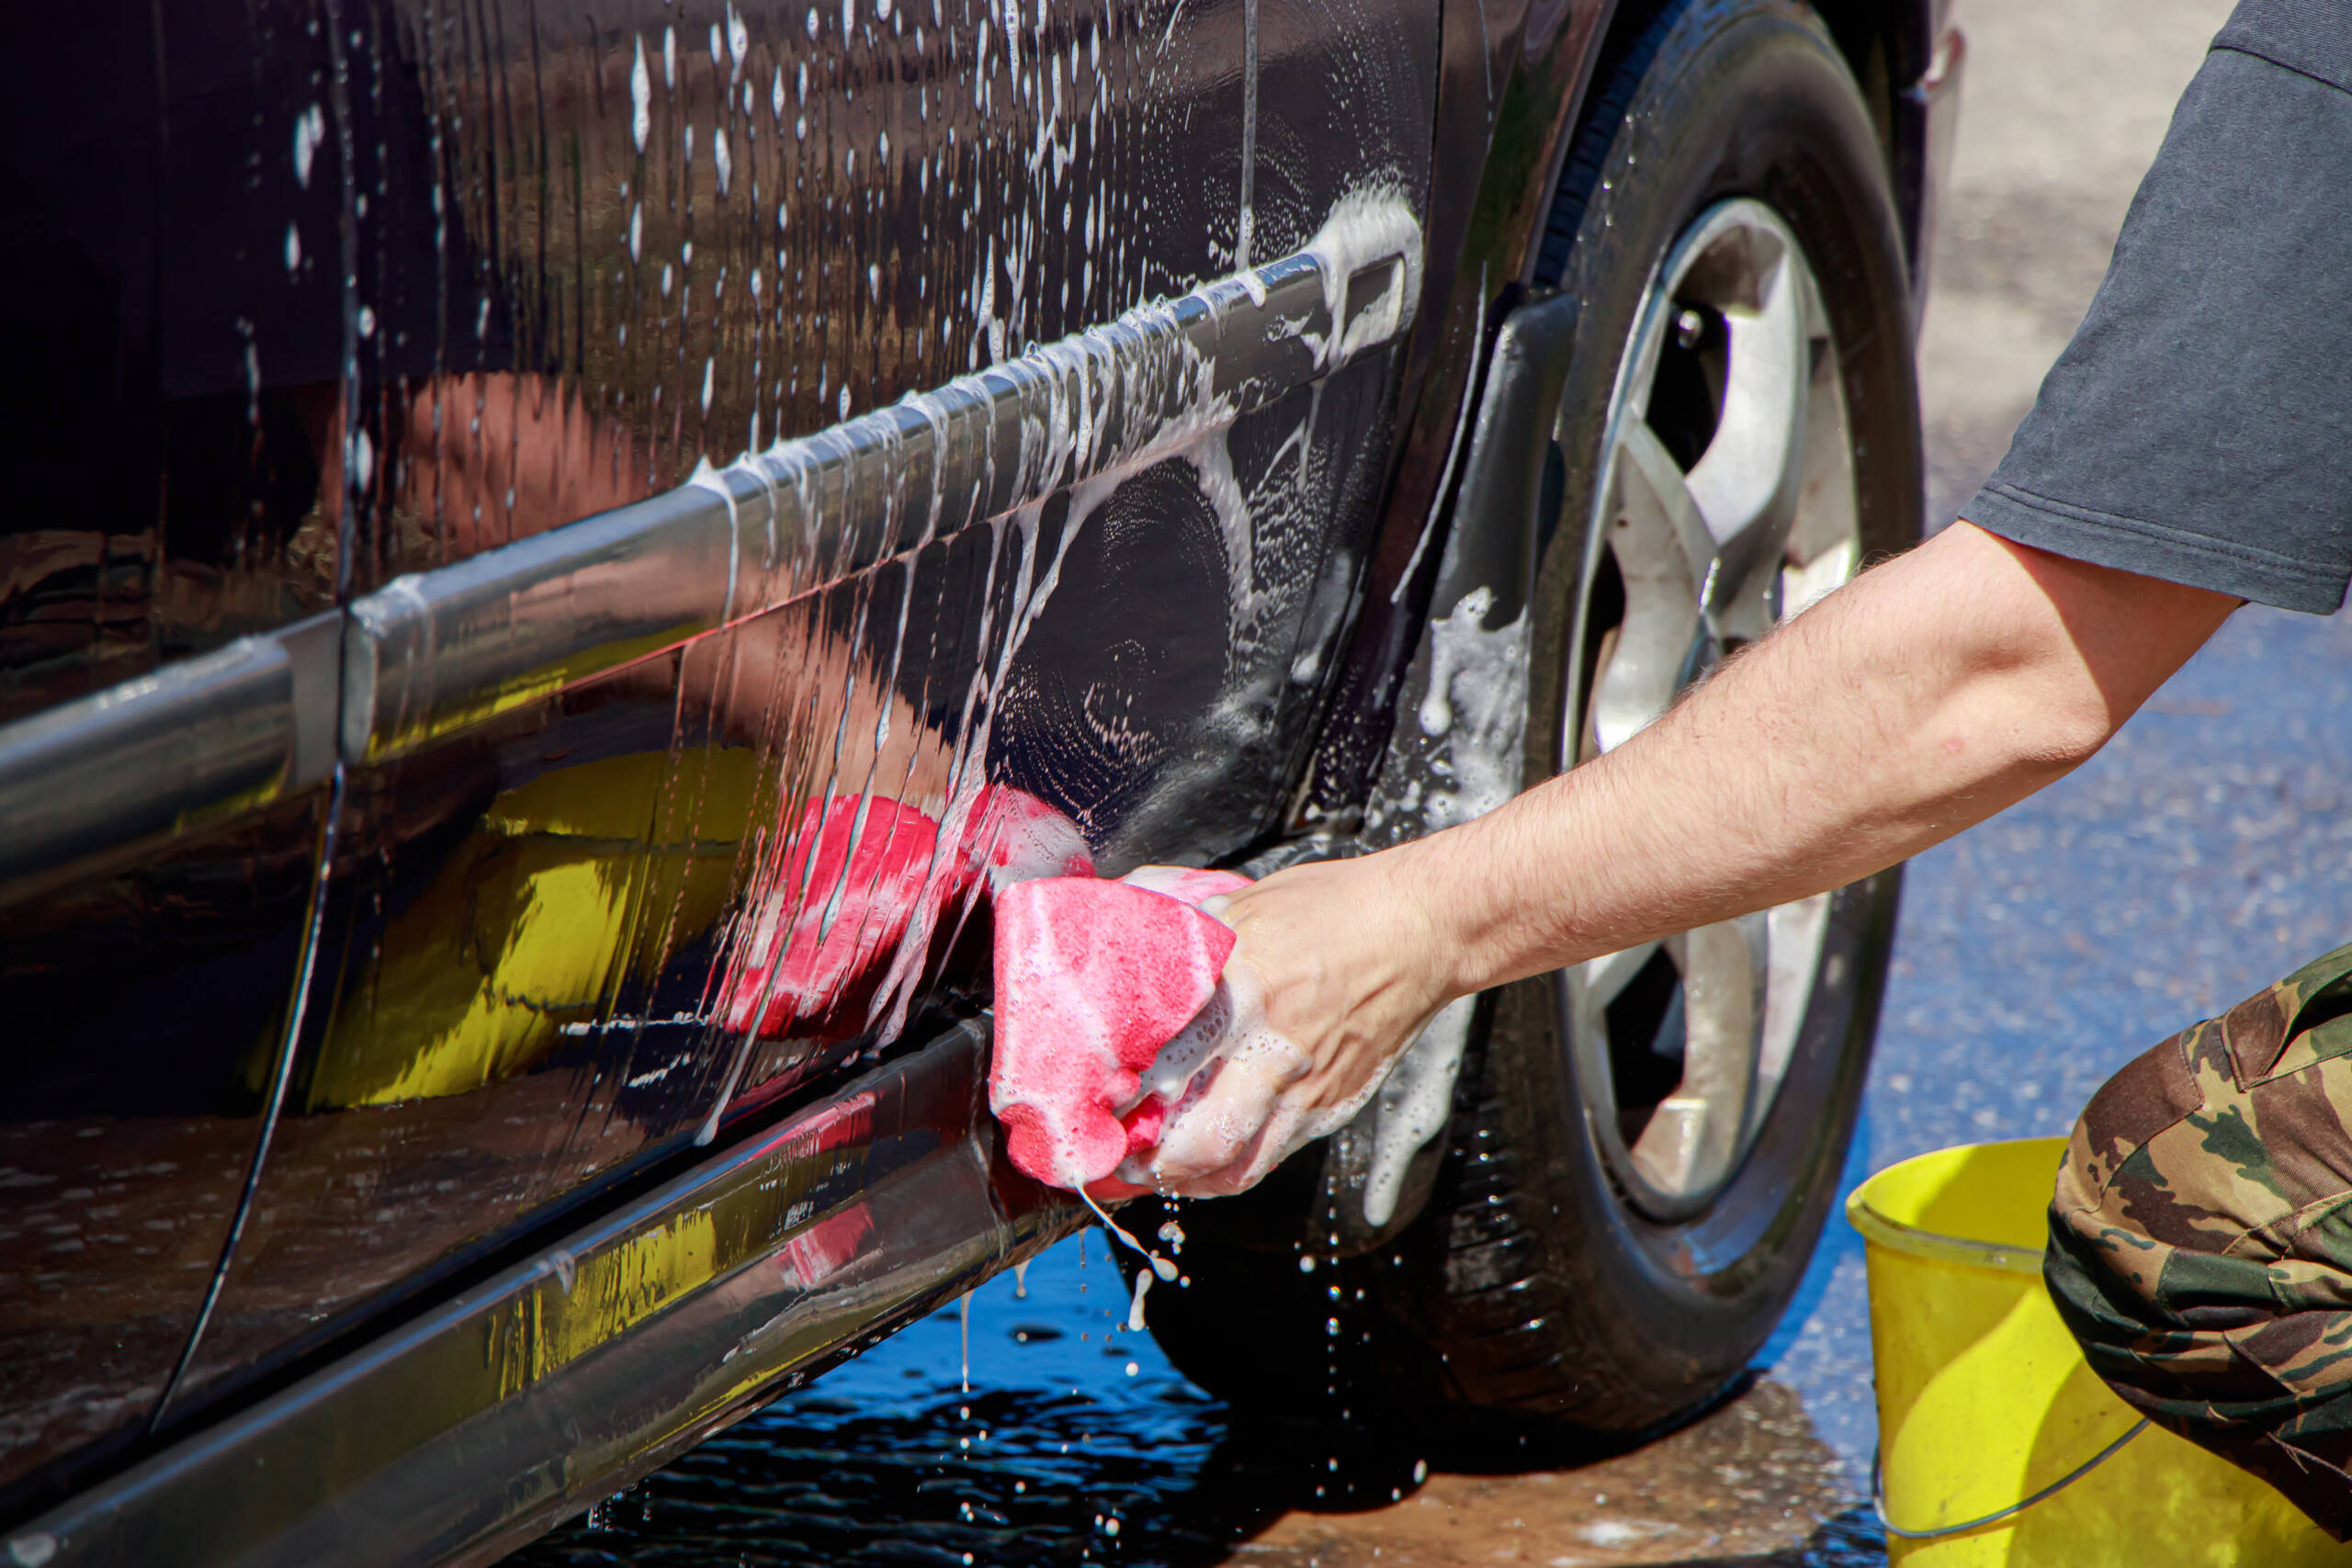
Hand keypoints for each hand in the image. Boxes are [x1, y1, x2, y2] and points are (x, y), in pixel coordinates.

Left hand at [1129, 845, 1456, 1197]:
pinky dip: (1229, 1172)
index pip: (1166, 1064)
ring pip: (1235, 1166)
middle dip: (1147, 1164)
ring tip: (1150, 1173)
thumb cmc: (1335, 909)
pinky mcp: (1331, 1105)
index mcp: (1242, 991)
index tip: (1090, 1105)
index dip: (1121, 1098)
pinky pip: (1271, 1158)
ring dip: (1184, 1180)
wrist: (1421, 929)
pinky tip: (1202, 1164)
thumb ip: (1189, 934)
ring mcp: (1306, 1086)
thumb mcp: (1247, 905)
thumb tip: (1126, 928)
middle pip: (1197, 1139)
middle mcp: (1273, 1049)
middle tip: (1114, 1158)